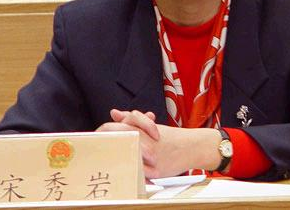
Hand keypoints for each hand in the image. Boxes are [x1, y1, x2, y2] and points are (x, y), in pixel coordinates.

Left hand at [97, 109, 220, 177]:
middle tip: (103, 149)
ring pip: (127, 160)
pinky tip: (129, 173)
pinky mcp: (155, 173)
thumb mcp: (150, 125)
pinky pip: (139, 176)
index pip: (114, 128)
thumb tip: (114, 112)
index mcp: (140, 130)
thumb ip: (130, 119)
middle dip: (109, 146)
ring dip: (119, 160)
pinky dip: (133, 174)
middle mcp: (144, 144)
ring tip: (114, 161)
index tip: (97, 137)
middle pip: (117, 143)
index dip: (103, 132)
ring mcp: (149, 159)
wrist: (192, 146)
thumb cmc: (169, 137)